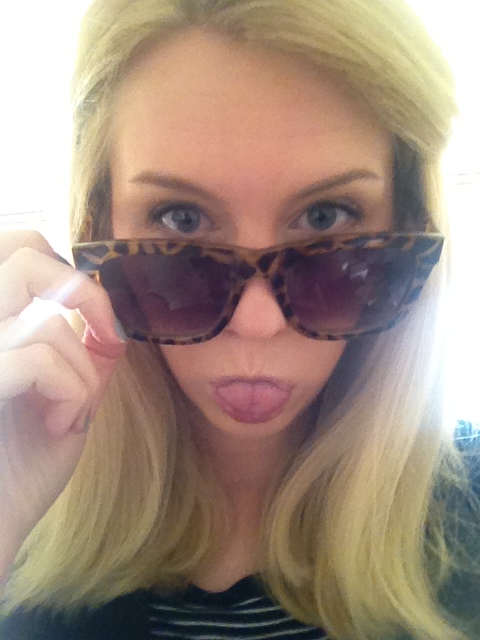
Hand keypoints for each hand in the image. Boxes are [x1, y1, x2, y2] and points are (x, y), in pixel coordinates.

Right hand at [0, 230, 126, 565]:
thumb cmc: (19, 474)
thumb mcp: (64, 408)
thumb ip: (82, 362)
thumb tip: (110, 326)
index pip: (17, 251)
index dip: (67, 271)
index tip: (100, 319)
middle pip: (21, 252)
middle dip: (80, 289)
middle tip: (100, 331)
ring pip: (48, 320)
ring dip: (82, 369)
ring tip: (71, 410)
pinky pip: (40, 357)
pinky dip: (71, 390)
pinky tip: (61, 425)